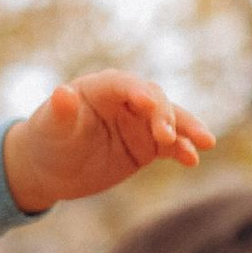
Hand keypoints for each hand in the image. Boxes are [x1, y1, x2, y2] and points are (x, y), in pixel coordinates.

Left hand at [0, 69, 214, 212]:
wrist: (51, 168)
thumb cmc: (48, 140)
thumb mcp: (51, 129)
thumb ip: (60, 112)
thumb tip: (62, 93)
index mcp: (101, 87)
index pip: (124, 84)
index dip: (137, 91)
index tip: (147, 103)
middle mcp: (126, 100)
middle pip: (154, 100)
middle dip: (164, 115)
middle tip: (166, 136)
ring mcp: (141, 122)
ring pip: (171, 120)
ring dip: (187, 130)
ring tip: (203, 143)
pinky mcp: (149, 144)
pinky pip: (172, 145)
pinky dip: (184, 150)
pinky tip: (192, 160)